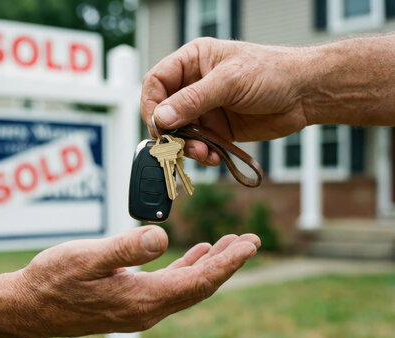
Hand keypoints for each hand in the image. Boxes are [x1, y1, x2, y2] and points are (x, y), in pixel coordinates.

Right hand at [15, 226, 259, 337]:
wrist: (29, 307)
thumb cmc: (53, 280)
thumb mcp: (86, 258)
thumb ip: (125, 248)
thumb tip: (163, 236)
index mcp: (143, 299)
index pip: (199, 282)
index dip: (227, 263)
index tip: (250, 245)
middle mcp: (148, 309)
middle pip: (200, 286)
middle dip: (227, 263)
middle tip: (250, 241)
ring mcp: (140, 307)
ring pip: (188, 285)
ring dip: (210, 264)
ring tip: (230, 245)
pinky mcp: (131, 301)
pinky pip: (171, 284)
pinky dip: (188, 267)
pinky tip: (194, 253)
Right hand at [141, 37, 307, 165]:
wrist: (305, 94)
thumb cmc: (272, 72)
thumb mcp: (230, 81)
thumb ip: (193, 100)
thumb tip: (161, 118)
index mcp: (193, 61)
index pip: (156, 82)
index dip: (151, 104)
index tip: (158, 125)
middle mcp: (195, 85)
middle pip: (165, 111)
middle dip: (170, 131)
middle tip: (179, 145)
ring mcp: (206, 109)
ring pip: (181, 133)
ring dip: (187, 147)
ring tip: (203, 153)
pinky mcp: (218, 129)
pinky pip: (200, 145)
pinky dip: (203, 155)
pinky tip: (214, 156)